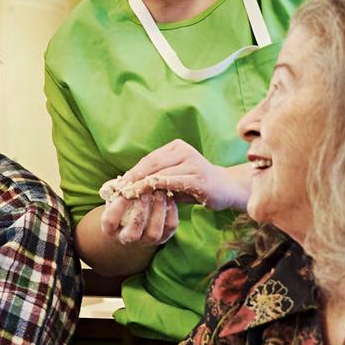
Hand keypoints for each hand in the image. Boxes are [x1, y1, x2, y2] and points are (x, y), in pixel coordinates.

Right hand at [99, 189, 178, 247]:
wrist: (134, 216)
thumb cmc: (122, 201)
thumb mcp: (116, 194)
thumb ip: (117, 189)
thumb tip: (123, 181)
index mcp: (110, 229)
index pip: (111, 221)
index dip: (118, 206)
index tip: (127, 190)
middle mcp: (126, 239)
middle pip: (133, 233)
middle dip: (140, 210)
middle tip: (146, 191)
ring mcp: (145, 241)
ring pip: (153, 233)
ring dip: (157, 211)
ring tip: (160, 192)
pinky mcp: (162, 237)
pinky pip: (169, 227)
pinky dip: (171, 212)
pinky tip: (169, 197)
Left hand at [109, 141, 248, 210]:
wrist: (226, 189)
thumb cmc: (196, 186)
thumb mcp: (174, 178)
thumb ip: (156, 179)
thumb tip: (129, 186)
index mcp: (177, 147)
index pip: (149, 159)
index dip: (132, 171)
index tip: (118, 184)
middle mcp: (185, 151)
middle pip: (152, 163)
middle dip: (133, 177)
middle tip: (118, 190)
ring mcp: (193, 163)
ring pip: (160, 172)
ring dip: (142, 184)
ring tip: (128, 195)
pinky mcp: (198, 177)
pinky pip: (172, 182)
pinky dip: (156, 189)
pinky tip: (146, 197)